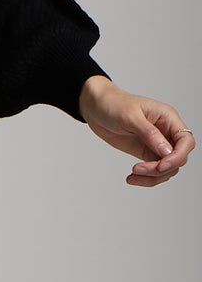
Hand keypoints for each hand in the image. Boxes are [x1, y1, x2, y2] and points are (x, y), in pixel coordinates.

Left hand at [78, 75, 194, 187]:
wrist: (96, 108)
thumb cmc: (114, 104)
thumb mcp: (130, 116)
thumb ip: (150, 133)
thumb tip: (167, 152)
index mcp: (167, 118)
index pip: (186, 141)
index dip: (178, 156)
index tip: (161, 166)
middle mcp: (166, 132)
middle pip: (178, 158)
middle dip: (161, 169)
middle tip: (140, 169)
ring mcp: (157, 144)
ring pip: (168, 168)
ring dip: (153, 177)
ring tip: (133, 175)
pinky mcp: (146, 152)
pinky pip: (154, 170)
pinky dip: (146, 178)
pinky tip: (132, 177)